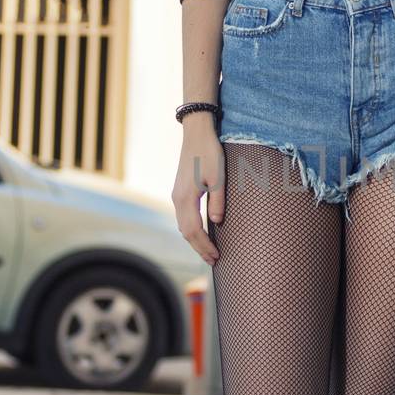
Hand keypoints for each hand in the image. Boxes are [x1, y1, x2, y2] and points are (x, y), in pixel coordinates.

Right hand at [172, 121, 223, 263]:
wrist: (196, 133)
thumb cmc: (209, 153)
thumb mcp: (218, 177)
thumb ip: (217, 201)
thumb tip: (217, 223)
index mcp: (186, 198)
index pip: (194, 230)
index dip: (205, 246)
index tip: (216, 257)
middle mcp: (177, 199)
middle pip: (186, 232)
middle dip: (199, 248)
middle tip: (213, 260)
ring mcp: (176, 195)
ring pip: (183, 225)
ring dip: (195, 240)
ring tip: (208, 251)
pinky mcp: (179, 190)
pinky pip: (183, 216)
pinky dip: (191, 229)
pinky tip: (202, 231)